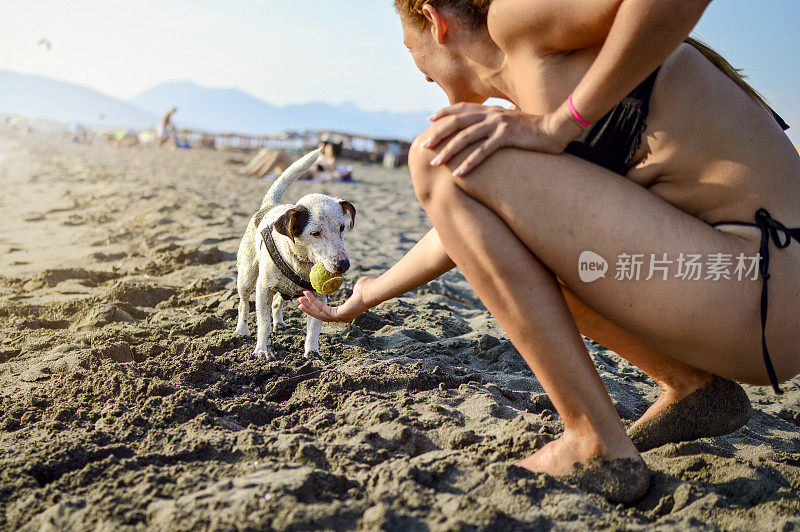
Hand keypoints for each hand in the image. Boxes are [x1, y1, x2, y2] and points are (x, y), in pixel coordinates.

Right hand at [298, 277, 372, 322]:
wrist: (371, 291)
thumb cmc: (367, 288)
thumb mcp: (358, 288)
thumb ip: (355, 289)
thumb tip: (357, 287)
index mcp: (346, 312)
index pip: (328, 312)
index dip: (317, 308)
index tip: (309, 302)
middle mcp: (342, 317)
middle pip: (321, 315)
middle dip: (310, 309)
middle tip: (299, 303)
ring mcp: (340, 318)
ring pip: (320, 314)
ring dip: (308, 307)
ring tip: (299, 300)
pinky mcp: (339, 315)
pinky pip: (323, 309)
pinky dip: (314, 302)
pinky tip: (307, 295)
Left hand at [424, 103, 582, 176]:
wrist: (557, 129)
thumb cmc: (535, 129)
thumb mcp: (512, 122)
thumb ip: (497, 123)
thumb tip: (487, 129)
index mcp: (491, 110)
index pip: (461, 108)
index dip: (444, 113)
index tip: (429, 121)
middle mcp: (492, 114)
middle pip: (457, 122)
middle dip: (438, 134)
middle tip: (423, 146)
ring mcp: (499, 124)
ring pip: (466, 137)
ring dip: (448, 151)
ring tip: (435, 163)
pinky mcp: (507, 137)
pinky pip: (483, 151)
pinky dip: (469, 163)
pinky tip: (458, 173)